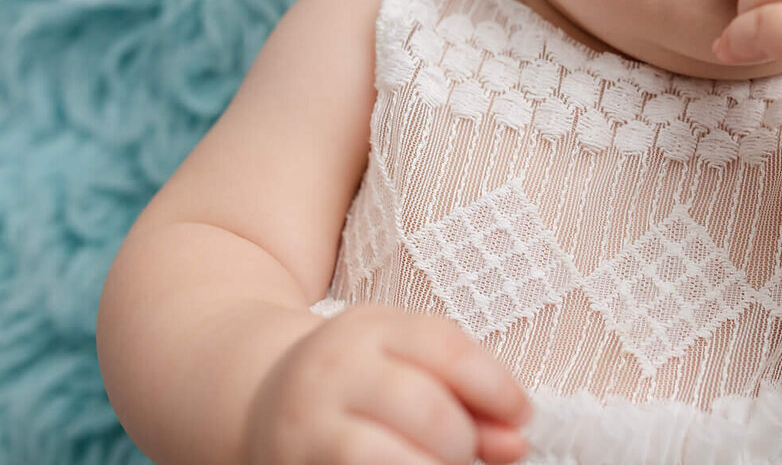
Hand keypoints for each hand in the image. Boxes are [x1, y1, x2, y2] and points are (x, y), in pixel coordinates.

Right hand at [244, 303, 530, 464]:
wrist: (260, 397)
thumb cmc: (358, 384)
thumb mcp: (405, 363)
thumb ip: (467, 394)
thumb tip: (515, 441)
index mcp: (370, 329)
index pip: (445, 349)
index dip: (495, 386)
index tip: (521, 416)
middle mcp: (333, 372)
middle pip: (425, 409)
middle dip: (462, 442)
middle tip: (466, 453)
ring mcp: (308, 427)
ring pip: (386, 458)